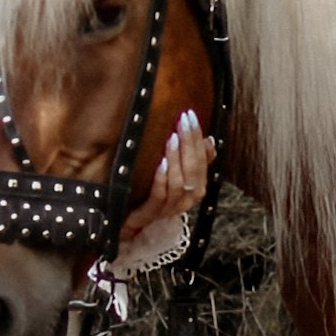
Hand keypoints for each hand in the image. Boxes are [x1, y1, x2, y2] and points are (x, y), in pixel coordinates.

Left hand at [115, 111, 209, 274]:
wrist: (125, 221)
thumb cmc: (151, 193)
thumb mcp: (174, 172)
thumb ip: (194, 159)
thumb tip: (210, 140)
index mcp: (196, 188)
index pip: (202, 160)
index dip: (197, 137)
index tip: (190, 115)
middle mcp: (187, 200)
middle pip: (194, 170)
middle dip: (189, 143)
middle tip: (183, 120)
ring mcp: (170, 209)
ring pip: (180, 184)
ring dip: (176, 159)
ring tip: (171, 138)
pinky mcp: (150, 215)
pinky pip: (160, 197)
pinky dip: (161, 179)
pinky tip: (160, 162)